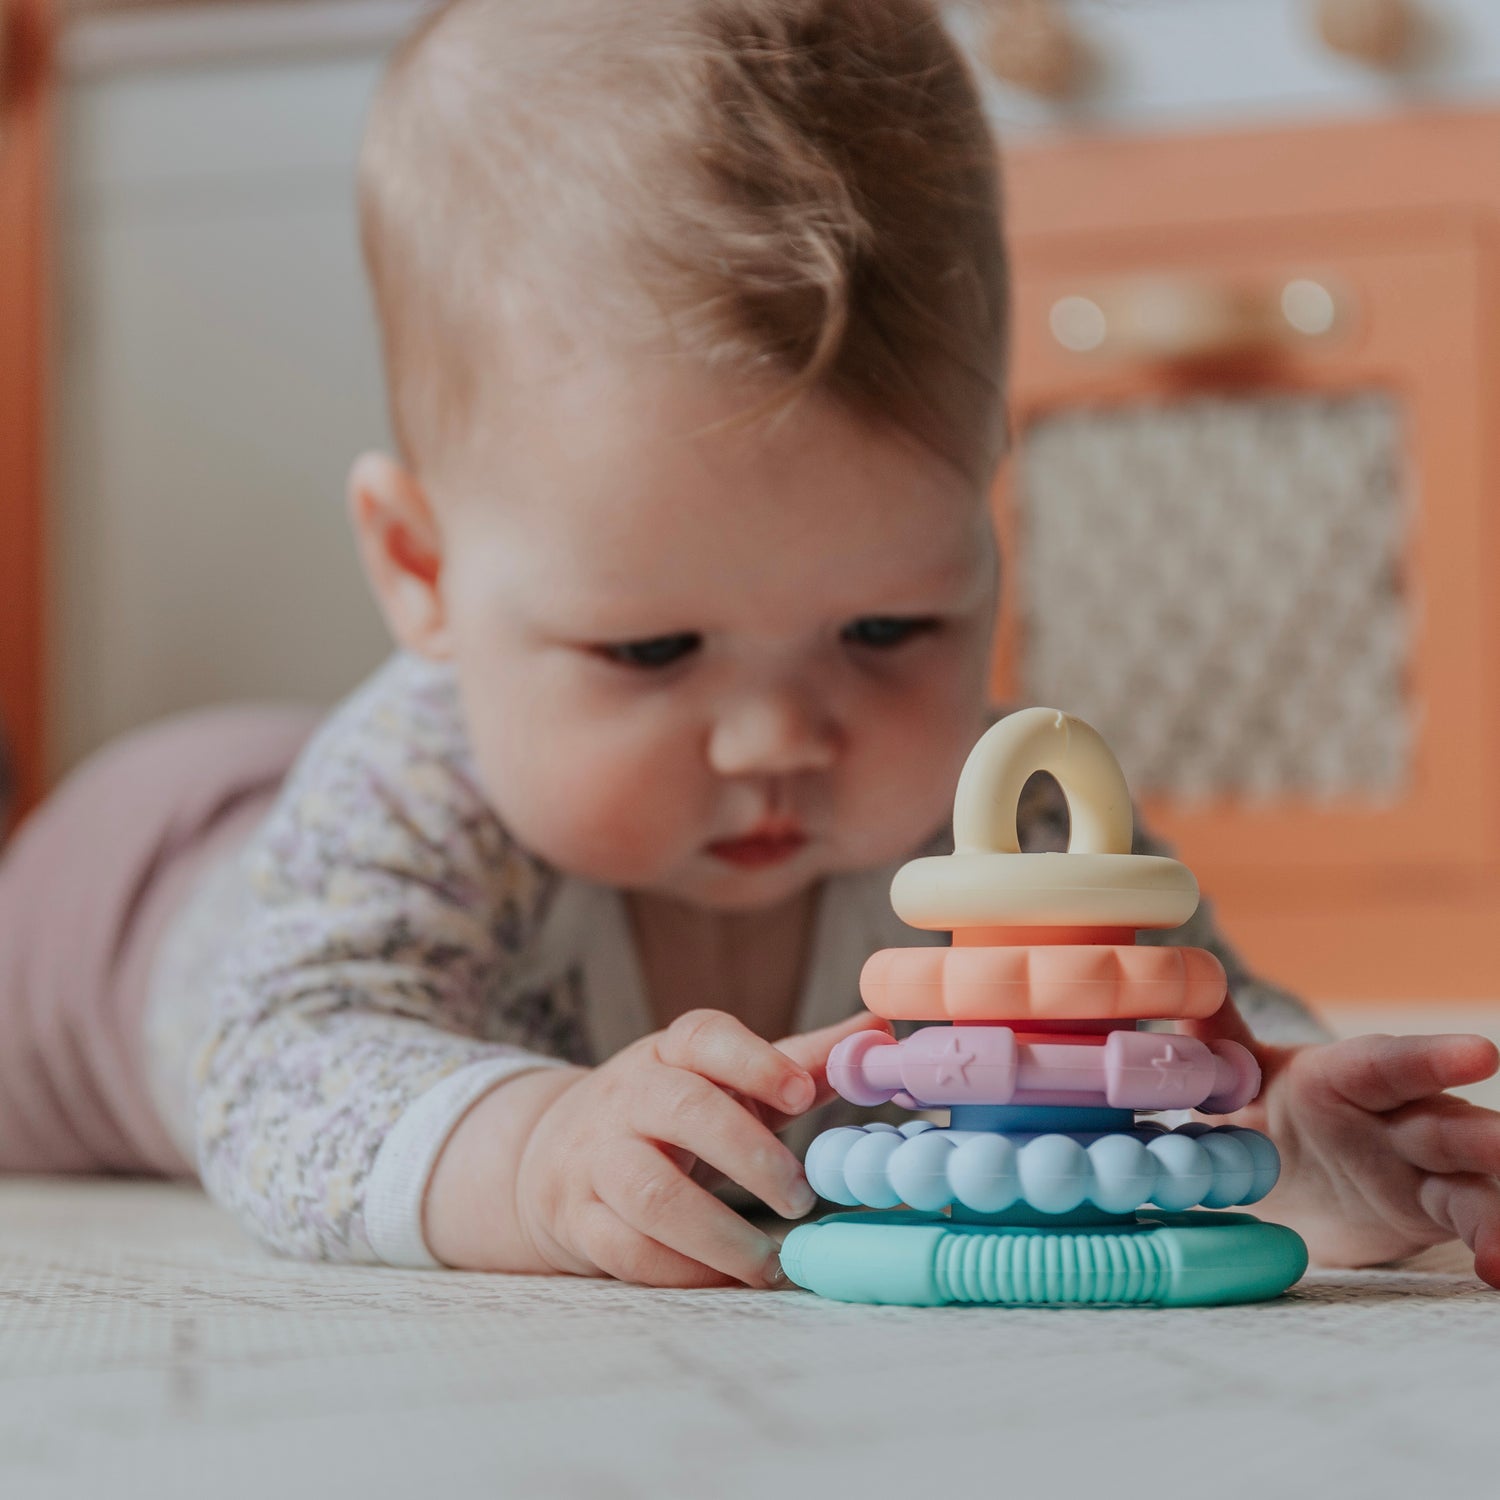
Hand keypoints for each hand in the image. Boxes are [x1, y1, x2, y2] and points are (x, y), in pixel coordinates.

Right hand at [513, 1008, 889, 1289]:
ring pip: (652, 1195)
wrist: (553, 1152)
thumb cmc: (670, 1111)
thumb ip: (801, 1061)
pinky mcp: (578, 1218)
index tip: (803, 1096)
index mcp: (670, 1052)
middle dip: (751, 1157)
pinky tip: (728, 1281)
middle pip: (684, 1113)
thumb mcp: (725, 1079)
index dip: (756, 1061)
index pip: (706, 1037)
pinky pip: (629, 1251)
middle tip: (802, 1197)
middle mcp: (628, 1096)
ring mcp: (596, 1158)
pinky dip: (685, 1273)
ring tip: (771, 1264)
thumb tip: (882, 1031)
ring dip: (720, 1236)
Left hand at [1181, 1000, 1499, 1285]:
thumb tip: (1190, 989)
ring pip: (1473, 1182)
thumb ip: (1221, 1038)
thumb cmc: (1269, 1107)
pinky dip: (1492, 1245)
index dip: (1429, 1058)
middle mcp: (1396, 1117)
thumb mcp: (1240, 1078)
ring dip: (1498, 1206)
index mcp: (1346, 1077)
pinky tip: (1498, 1270)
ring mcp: (1422, 1166)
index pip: (1387, 1064)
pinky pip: (1469, 1224)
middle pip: (1445, 1123)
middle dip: (1482, 1136)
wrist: (1284, 1174)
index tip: (1481, 1053)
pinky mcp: (1434, 1211)